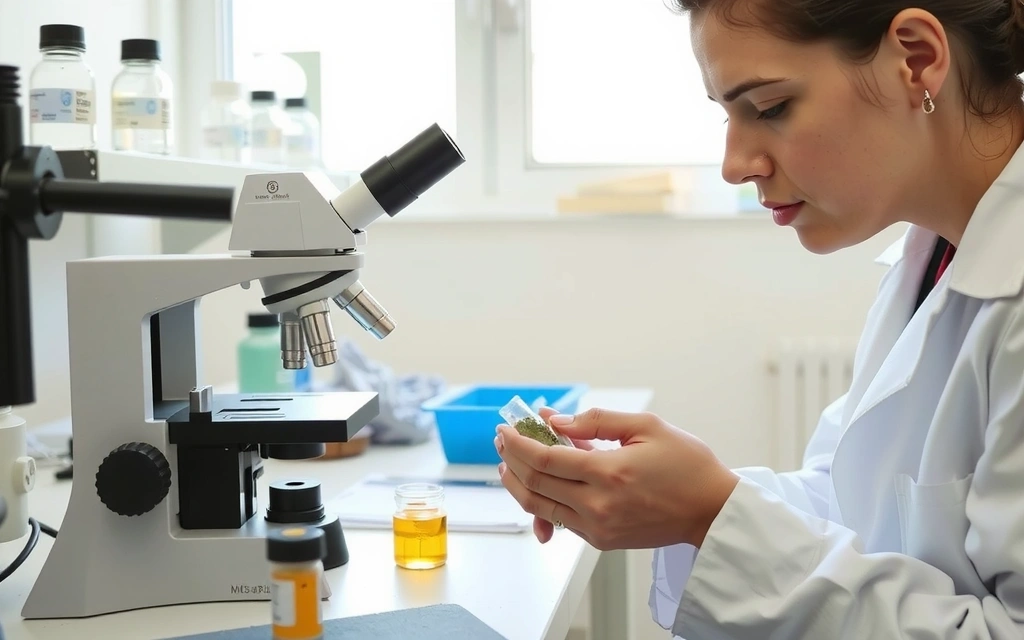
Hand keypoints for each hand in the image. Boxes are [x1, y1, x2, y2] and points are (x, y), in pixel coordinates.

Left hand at [494, 407, 738, 549]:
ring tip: (508, 463)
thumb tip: (555, 421)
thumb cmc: (687, 465)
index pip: (544, 459)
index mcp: (609, 473)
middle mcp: (598, 505)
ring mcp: (598, 527)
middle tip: (503, 440)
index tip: (505, 428)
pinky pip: (559, 522)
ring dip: (517, 484)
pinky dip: (540, 503)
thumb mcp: (646, 426)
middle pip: (534, 483)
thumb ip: (596, 421)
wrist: (712, 511)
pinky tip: (535, 485)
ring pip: (539, 507)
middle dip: (511, 458)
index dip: (518, 442)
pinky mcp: (601, 540)